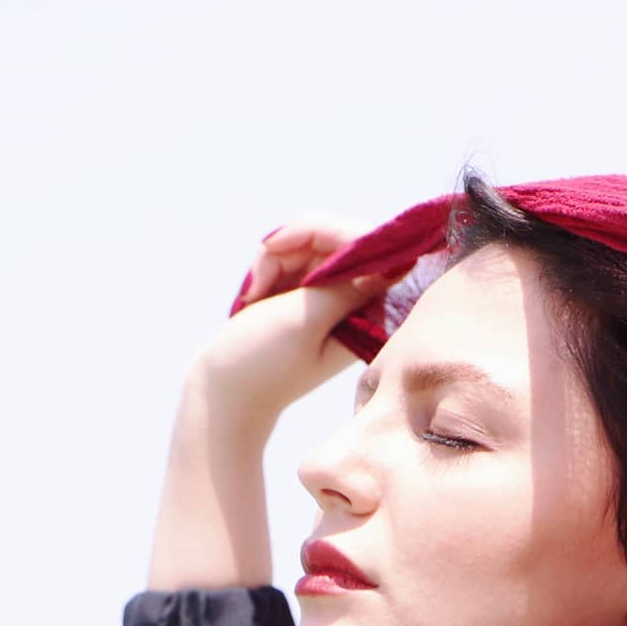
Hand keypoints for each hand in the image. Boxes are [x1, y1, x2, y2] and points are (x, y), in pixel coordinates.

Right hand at [189, 217, 408, 442]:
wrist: (222, 391)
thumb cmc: (262, 364)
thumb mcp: (304, 321)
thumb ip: (346, 286)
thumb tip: (404, 260)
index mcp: (367, 316)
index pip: (365, 248)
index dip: (326, 234)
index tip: (279, 245)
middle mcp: (353, 302)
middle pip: (336, 238)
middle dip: (292, 247)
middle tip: (260, 280)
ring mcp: (328, 295)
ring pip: (307, 243)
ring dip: (273, 260)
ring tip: (253, 295)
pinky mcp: (303, 293)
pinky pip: (291, 256)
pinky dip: (267, 268)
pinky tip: (252, 295)